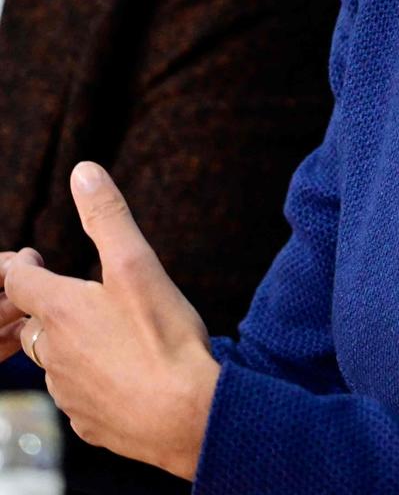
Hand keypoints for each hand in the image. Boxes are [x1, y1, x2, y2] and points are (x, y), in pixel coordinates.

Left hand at [4, 163, 219, 479]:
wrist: (186, 415)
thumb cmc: (163, 339)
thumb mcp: (138, 265)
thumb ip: (108, 217)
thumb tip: (83, 171)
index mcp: (62, 312)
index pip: (18, 283)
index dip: (20, 267)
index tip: (31, 257)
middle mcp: (55, 354)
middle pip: (32, 324)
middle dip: (41, 304)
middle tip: (59, 289)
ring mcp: (69, 392)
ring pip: (54, 361)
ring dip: (64, 343)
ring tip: (93, 328)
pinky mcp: (89, 421)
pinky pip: (75, 394)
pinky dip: (86, 377)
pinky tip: (113, 372)